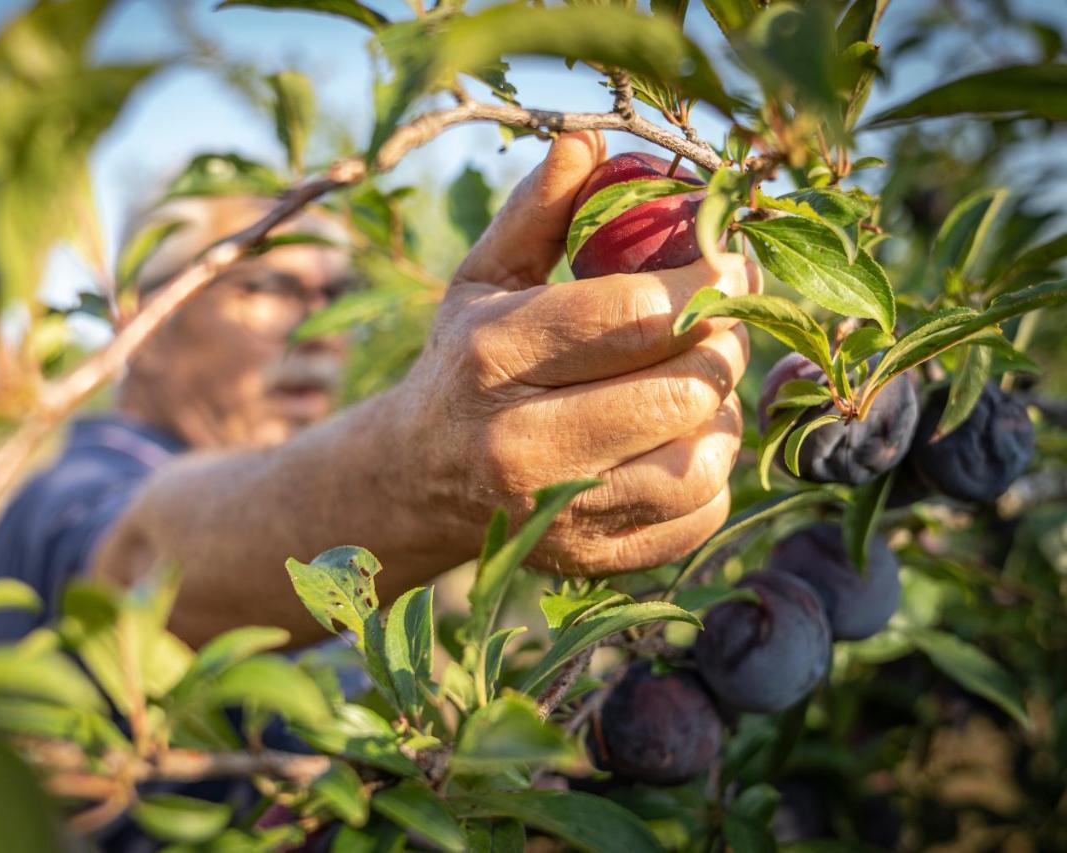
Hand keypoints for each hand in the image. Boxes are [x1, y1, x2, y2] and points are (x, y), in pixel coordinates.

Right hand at [385, 131, 758, 574]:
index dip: (704, 278)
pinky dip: (710, 472)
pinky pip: (702, 516)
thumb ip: (537, 211)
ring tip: (693, 382)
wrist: (419, 478)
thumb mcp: (483, 278)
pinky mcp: (591, 562)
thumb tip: (591, 138)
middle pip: (683, 388)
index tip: (729, 258)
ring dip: (719, 411)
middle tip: (718, 319)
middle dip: (721, 342)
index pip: (633, 313)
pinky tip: (678, 441)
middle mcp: (520, 445)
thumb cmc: (464, 362)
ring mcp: (558, 515)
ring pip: (703, 458)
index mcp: (493, 358)